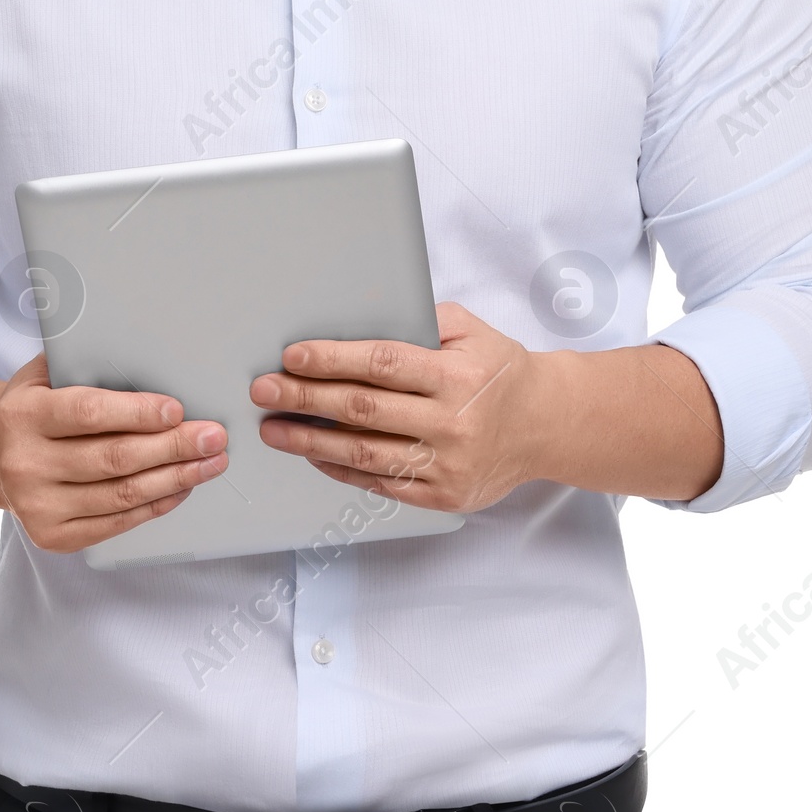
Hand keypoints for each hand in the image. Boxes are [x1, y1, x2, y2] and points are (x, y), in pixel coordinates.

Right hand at [0, 350, 228, 552]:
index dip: (137, 413)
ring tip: (210, 462)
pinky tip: (180, 487)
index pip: (89, 413)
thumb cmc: (34, 406)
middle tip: (213, 437)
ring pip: (121, 495)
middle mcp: (25, 464)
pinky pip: (116, 523)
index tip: (177, 410)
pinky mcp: (52, 536)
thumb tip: (150, 352)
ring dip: (175, 478)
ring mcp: (36, 505)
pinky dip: (155, 505)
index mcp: (23, 415)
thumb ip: (85, 362)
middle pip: (114, 458)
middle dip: (173, 447)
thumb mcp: (44, 373)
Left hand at [248, 301, 553, 514]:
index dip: (332, 360)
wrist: (547, 424)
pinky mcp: (442, 495)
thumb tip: (357, 315)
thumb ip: (420, 321)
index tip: (291, 356)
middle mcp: (452, 423)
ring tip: (274, 428)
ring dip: (310, 440)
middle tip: (264, 390)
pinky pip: (380, 484)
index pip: (382, 365)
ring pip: (364, 454)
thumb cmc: (500, 370)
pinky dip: (341, 469)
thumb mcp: (471, 331)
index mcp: (457, 376)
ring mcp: (447, 465)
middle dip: (304, 398)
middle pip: (363, 411)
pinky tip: (314, 453)